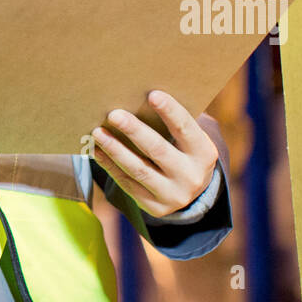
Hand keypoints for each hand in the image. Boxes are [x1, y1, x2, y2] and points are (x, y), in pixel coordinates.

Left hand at [90, 90, 217, 217]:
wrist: (190, 190)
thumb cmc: (183, 148)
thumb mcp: (189, 138)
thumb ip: (172, 121)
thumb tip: (137, 95)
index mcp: (204, 153)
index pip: (185, 128)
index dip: (170, 111)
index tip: (152, 94)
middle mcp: (191, 176)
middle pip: (158, 150)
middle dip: (134, 131)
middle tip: (114, 114)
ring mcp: (173, 195)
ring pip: (139, 169)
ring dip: (115, 149)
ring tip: (97, 132)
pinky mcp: (154, 206)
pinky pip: (128, 184)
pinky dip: (110, 166)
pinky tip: (97, 151)